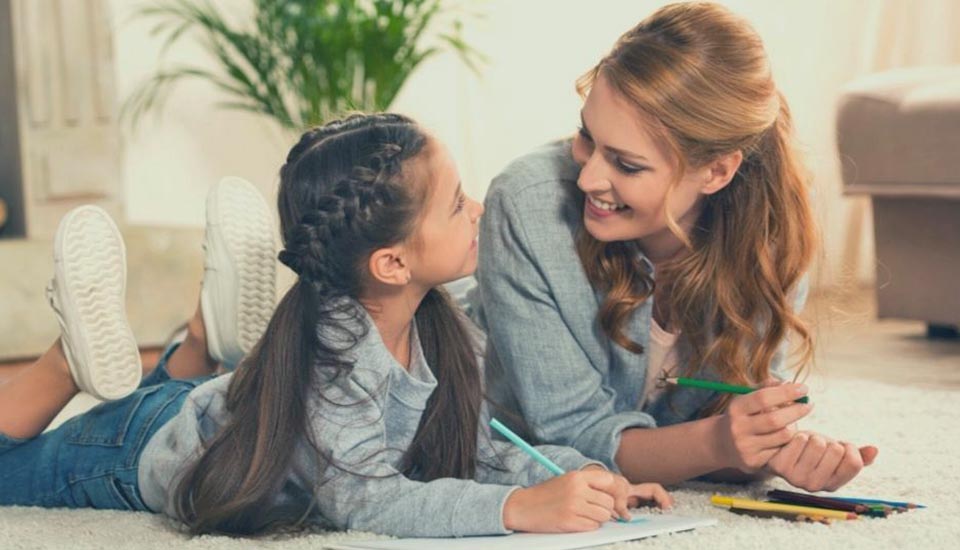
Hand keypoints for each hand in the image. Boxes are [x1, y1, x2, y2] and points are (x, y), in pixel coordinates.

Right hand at [502, 470, 669, 532]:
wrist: (523, 507)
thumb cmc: (546, 494)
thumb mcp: (566, 480)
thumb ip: (587, 483)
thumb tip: (612, 494)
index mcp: (576, 476)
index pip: (608, 480)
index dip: (609, 490)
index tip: (604, 496)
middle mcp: (577, 490)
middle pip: (608, 501)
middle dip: (604, 508)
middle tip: (593, 509)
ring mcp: (574, 507)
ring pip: (604, 516)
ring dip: (598, 518)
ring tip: (585, 515)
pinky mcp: (570, 523)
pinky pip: (593, 527)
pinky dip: (588, 526)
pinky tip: (577, 521)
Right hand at [716, 383, 812, 471]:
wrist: (721, 443)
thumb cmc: (742, 416)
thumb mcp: (747, 399)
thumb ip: (766, 388)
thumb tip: (788, 383)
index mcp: (736, 408)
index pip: (763, 398)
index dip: (786, 392)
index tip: (804, 388)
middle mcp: (738, 427)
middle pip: (775, 419)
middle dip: (796, 410)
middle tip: (809, 404)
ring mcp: (745, 446)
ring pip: (782, 436)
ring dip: (793, 427)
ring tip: (793, 422)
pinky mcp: (753, 461)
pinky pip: (780, 450)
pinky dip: (786, 442)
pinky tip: (784, 437)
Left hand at [765, 430, 877, 491]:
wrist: (782, 450)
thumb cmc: (812, 451)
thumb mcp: (837, 454)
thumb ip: (858, 455)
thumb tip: (875, 450)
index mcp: (833, 485)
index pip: (854, 462)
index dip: (848, 447)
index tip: (838, 447)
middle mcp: (816, 486)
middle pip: (836, 451)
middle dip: (828, 441)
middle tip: (817, 446)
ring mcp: (797, 478)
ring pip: (818, 443)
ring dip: (813, 437)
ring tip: (805, 445)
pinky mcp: (781, 466)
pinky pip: (799, 440)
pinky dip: (799, 435)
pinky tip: (792, 443)